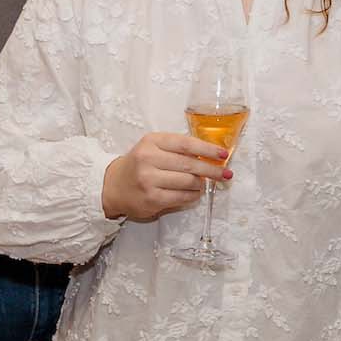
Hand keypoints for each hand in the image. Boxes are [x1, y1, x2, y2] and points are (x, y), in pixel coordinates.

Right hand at [101, 133, 226, 222]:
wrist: (114, 186)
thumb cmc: (139, 164)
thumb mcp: (153, 147)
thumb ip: (177, 148)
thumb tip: (210, 155)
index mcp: (151, 141)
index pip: (186, 144)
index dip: (207, 149)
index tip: (223, 154)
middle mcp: (148, 159)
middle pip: (190, 164)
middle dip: (212, 170)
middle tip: (226, 174)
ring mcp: (149, 180)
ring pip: (188, 181)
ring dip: (201, 183)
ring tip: (203, 183)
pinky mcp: (152, 199)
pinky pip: (182, 197)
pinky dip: (193, 196)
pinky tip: (194, 193)